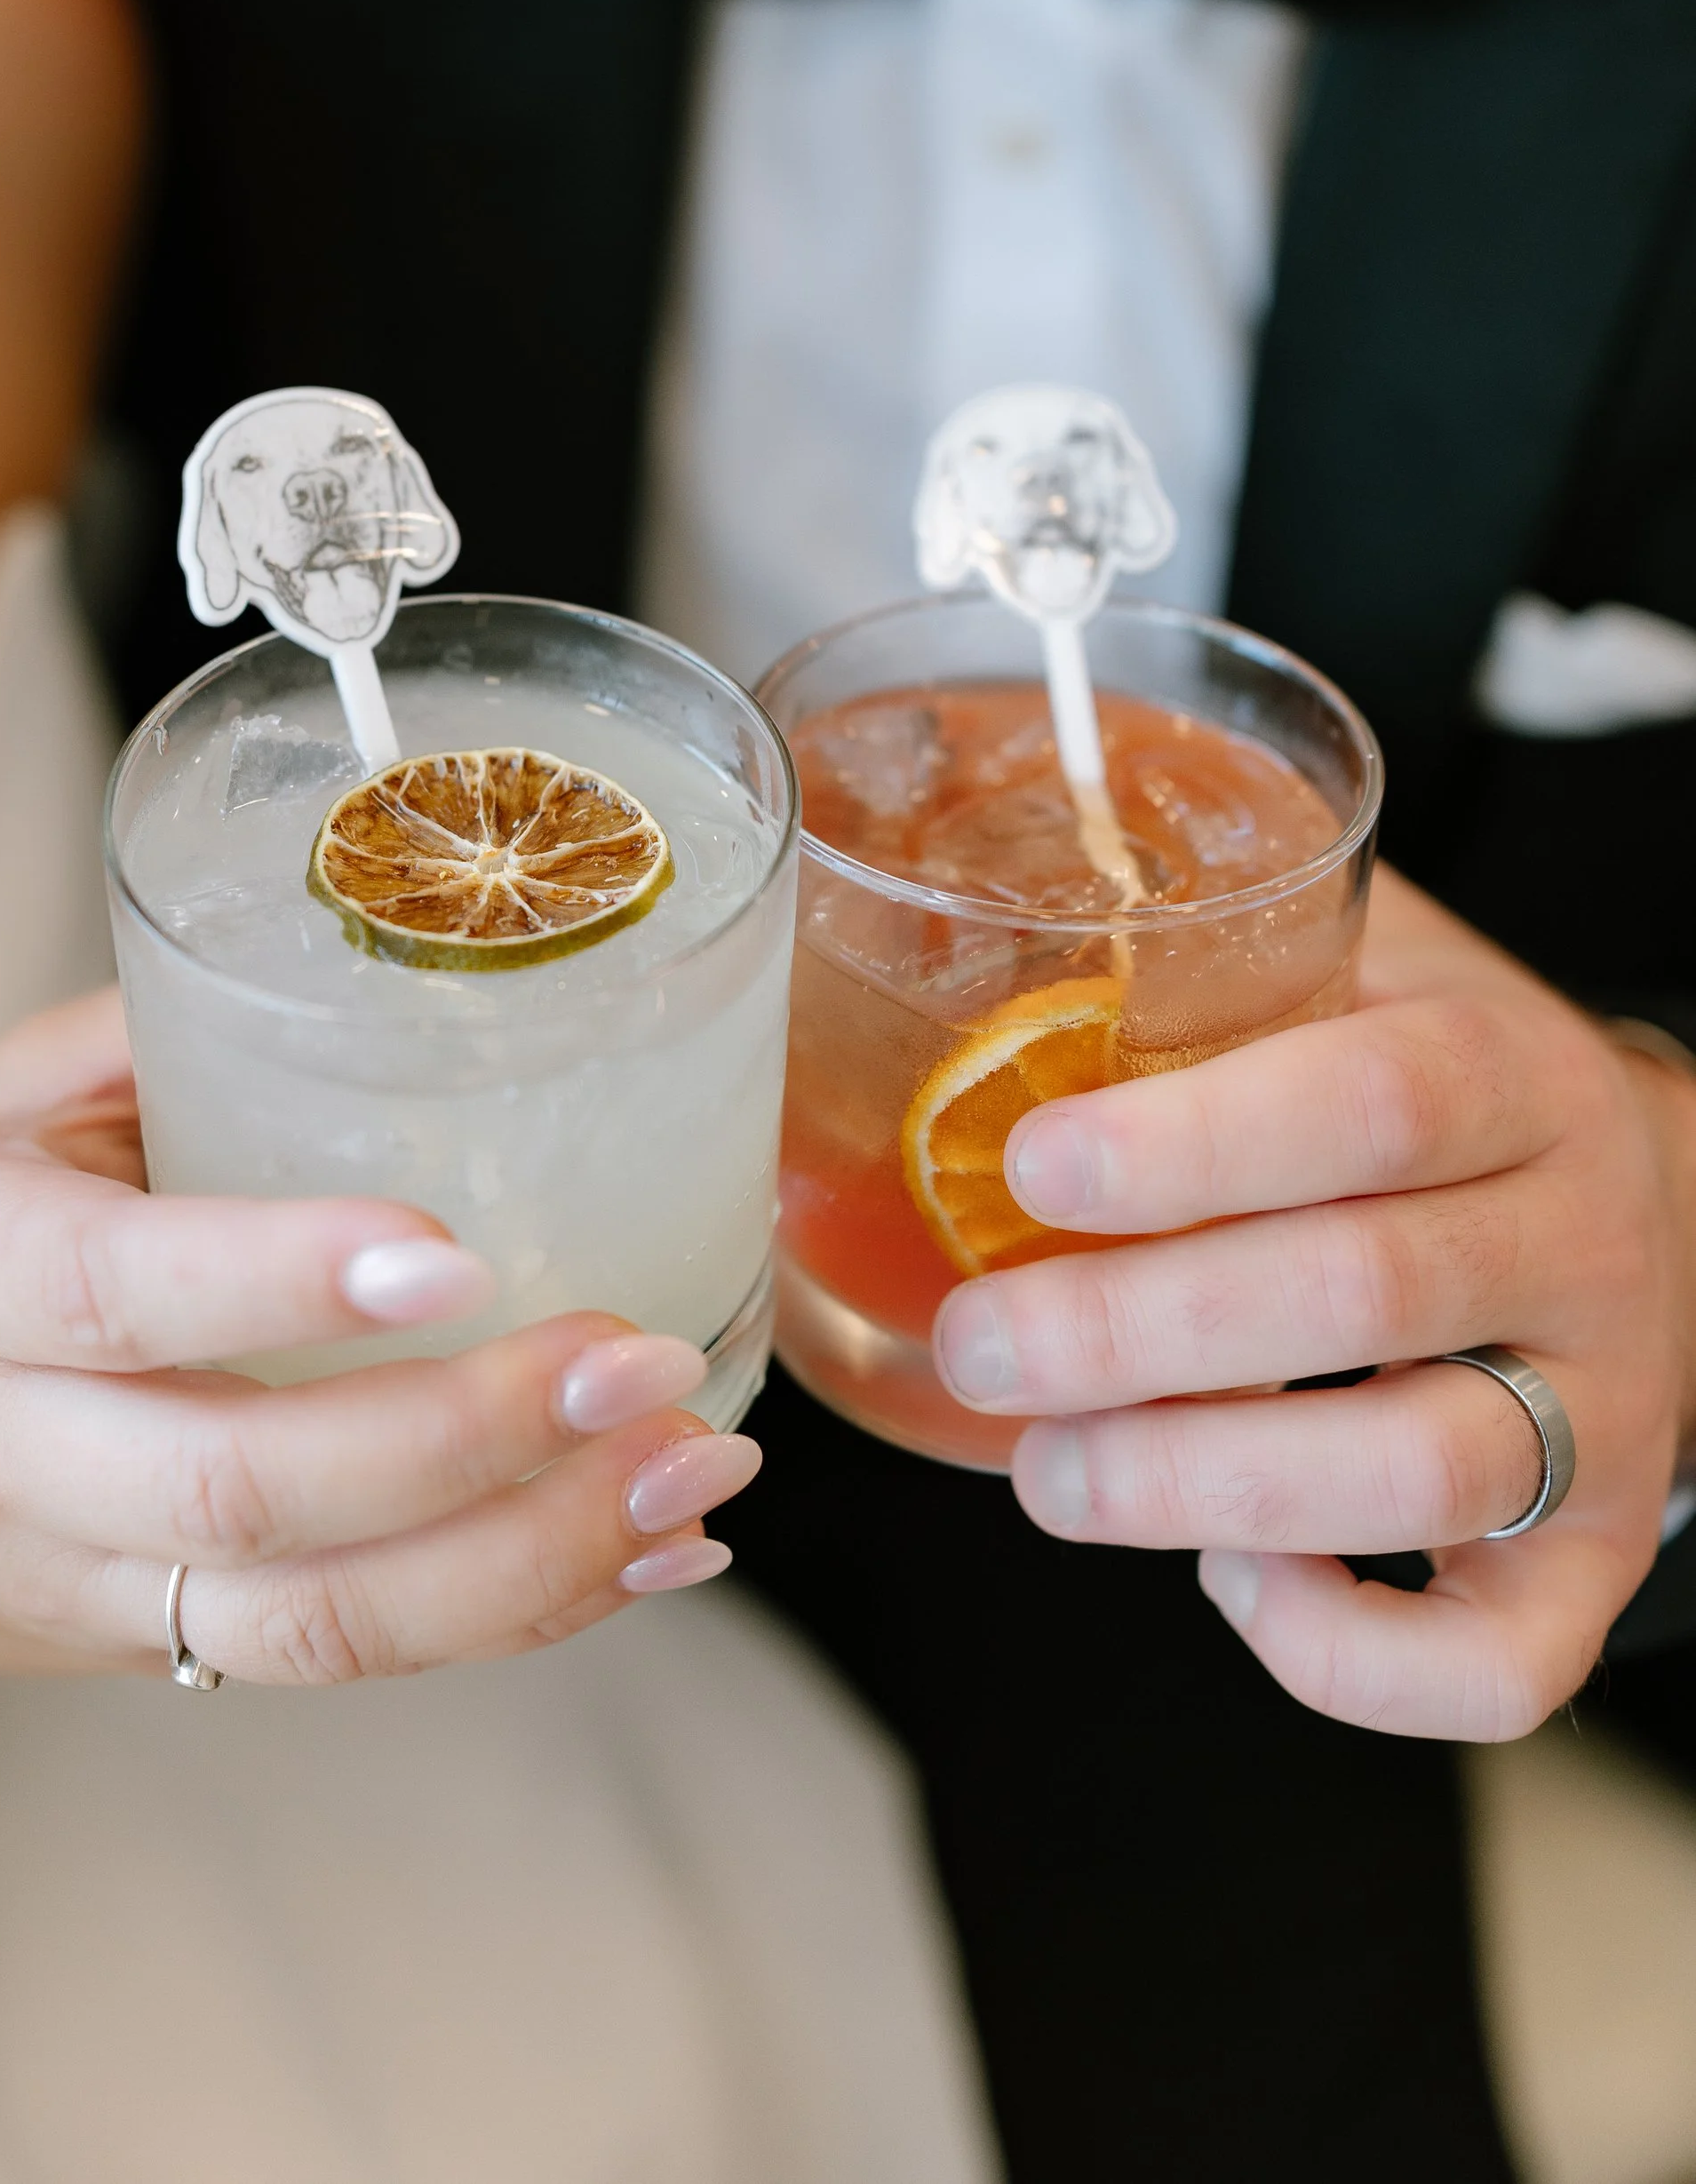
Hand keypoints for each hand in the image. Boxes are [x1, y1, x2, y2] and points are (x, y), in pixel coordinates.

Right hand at [0, 993, 757, 1899]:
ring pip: (316, 1622)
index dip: (283, 1280)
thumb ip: (165, 1039)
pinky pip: (344, 1662)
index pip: (118, 1292)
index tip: (447, 1247)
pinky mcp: (158, 1657)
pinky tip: (651, 1556)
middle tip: (640, 1357)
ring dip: (532, 1557)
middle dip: (470, 1437)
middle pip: (246, 1488)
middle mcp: (11, 1448)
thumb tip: (404, 964)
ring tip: (693, 1473)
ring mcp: (88, 1583)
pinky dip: (517, 1618)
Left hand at [930, 870, 1695, 1740]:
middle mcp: (1581, 1237)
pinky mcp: (1597, 1556)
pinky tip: (1228, 1580)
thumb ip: (1209, 944)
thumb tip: (946, 911)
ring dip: (1200, 1487)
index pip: (1372, 1100)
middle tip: (979, 1343)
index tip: (1031, 1165)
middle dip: (1133, 1334)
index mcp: (1512, 1070)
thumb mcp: (1360, 968)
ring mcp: (1610, 1407)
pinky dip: (1345, 1655)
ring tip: (1049, 1475)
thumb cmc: (1430, 1083)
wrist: (1650, 1195)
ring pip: (1423, 1471)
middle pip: (1365, 1293)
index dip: (1192, 1144)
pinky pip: (1500, 1660)